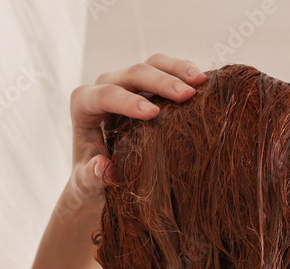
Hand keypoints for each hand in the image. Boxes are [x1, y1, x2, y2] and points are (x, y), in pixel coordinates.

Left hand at [59, 54, 207, 221]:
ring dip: (178, 70)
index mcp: (84, 106)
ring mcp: (129, 84)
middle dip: (161, 82)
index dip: (127, 101)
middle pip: (133, 74)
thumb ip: (89, 177)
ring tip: (202, 81)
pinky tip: (204, 84)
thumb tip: (103, 167)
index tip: (152, 113)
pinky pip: (167, 69)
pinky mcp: (149, 86)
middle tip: (187, 94)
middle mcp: (106, 87)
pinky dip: (185, 73)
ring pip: (152, 64)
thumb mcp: (88, 184)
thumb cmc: (93, 178)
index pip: (104, 95)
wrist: (104, 172)